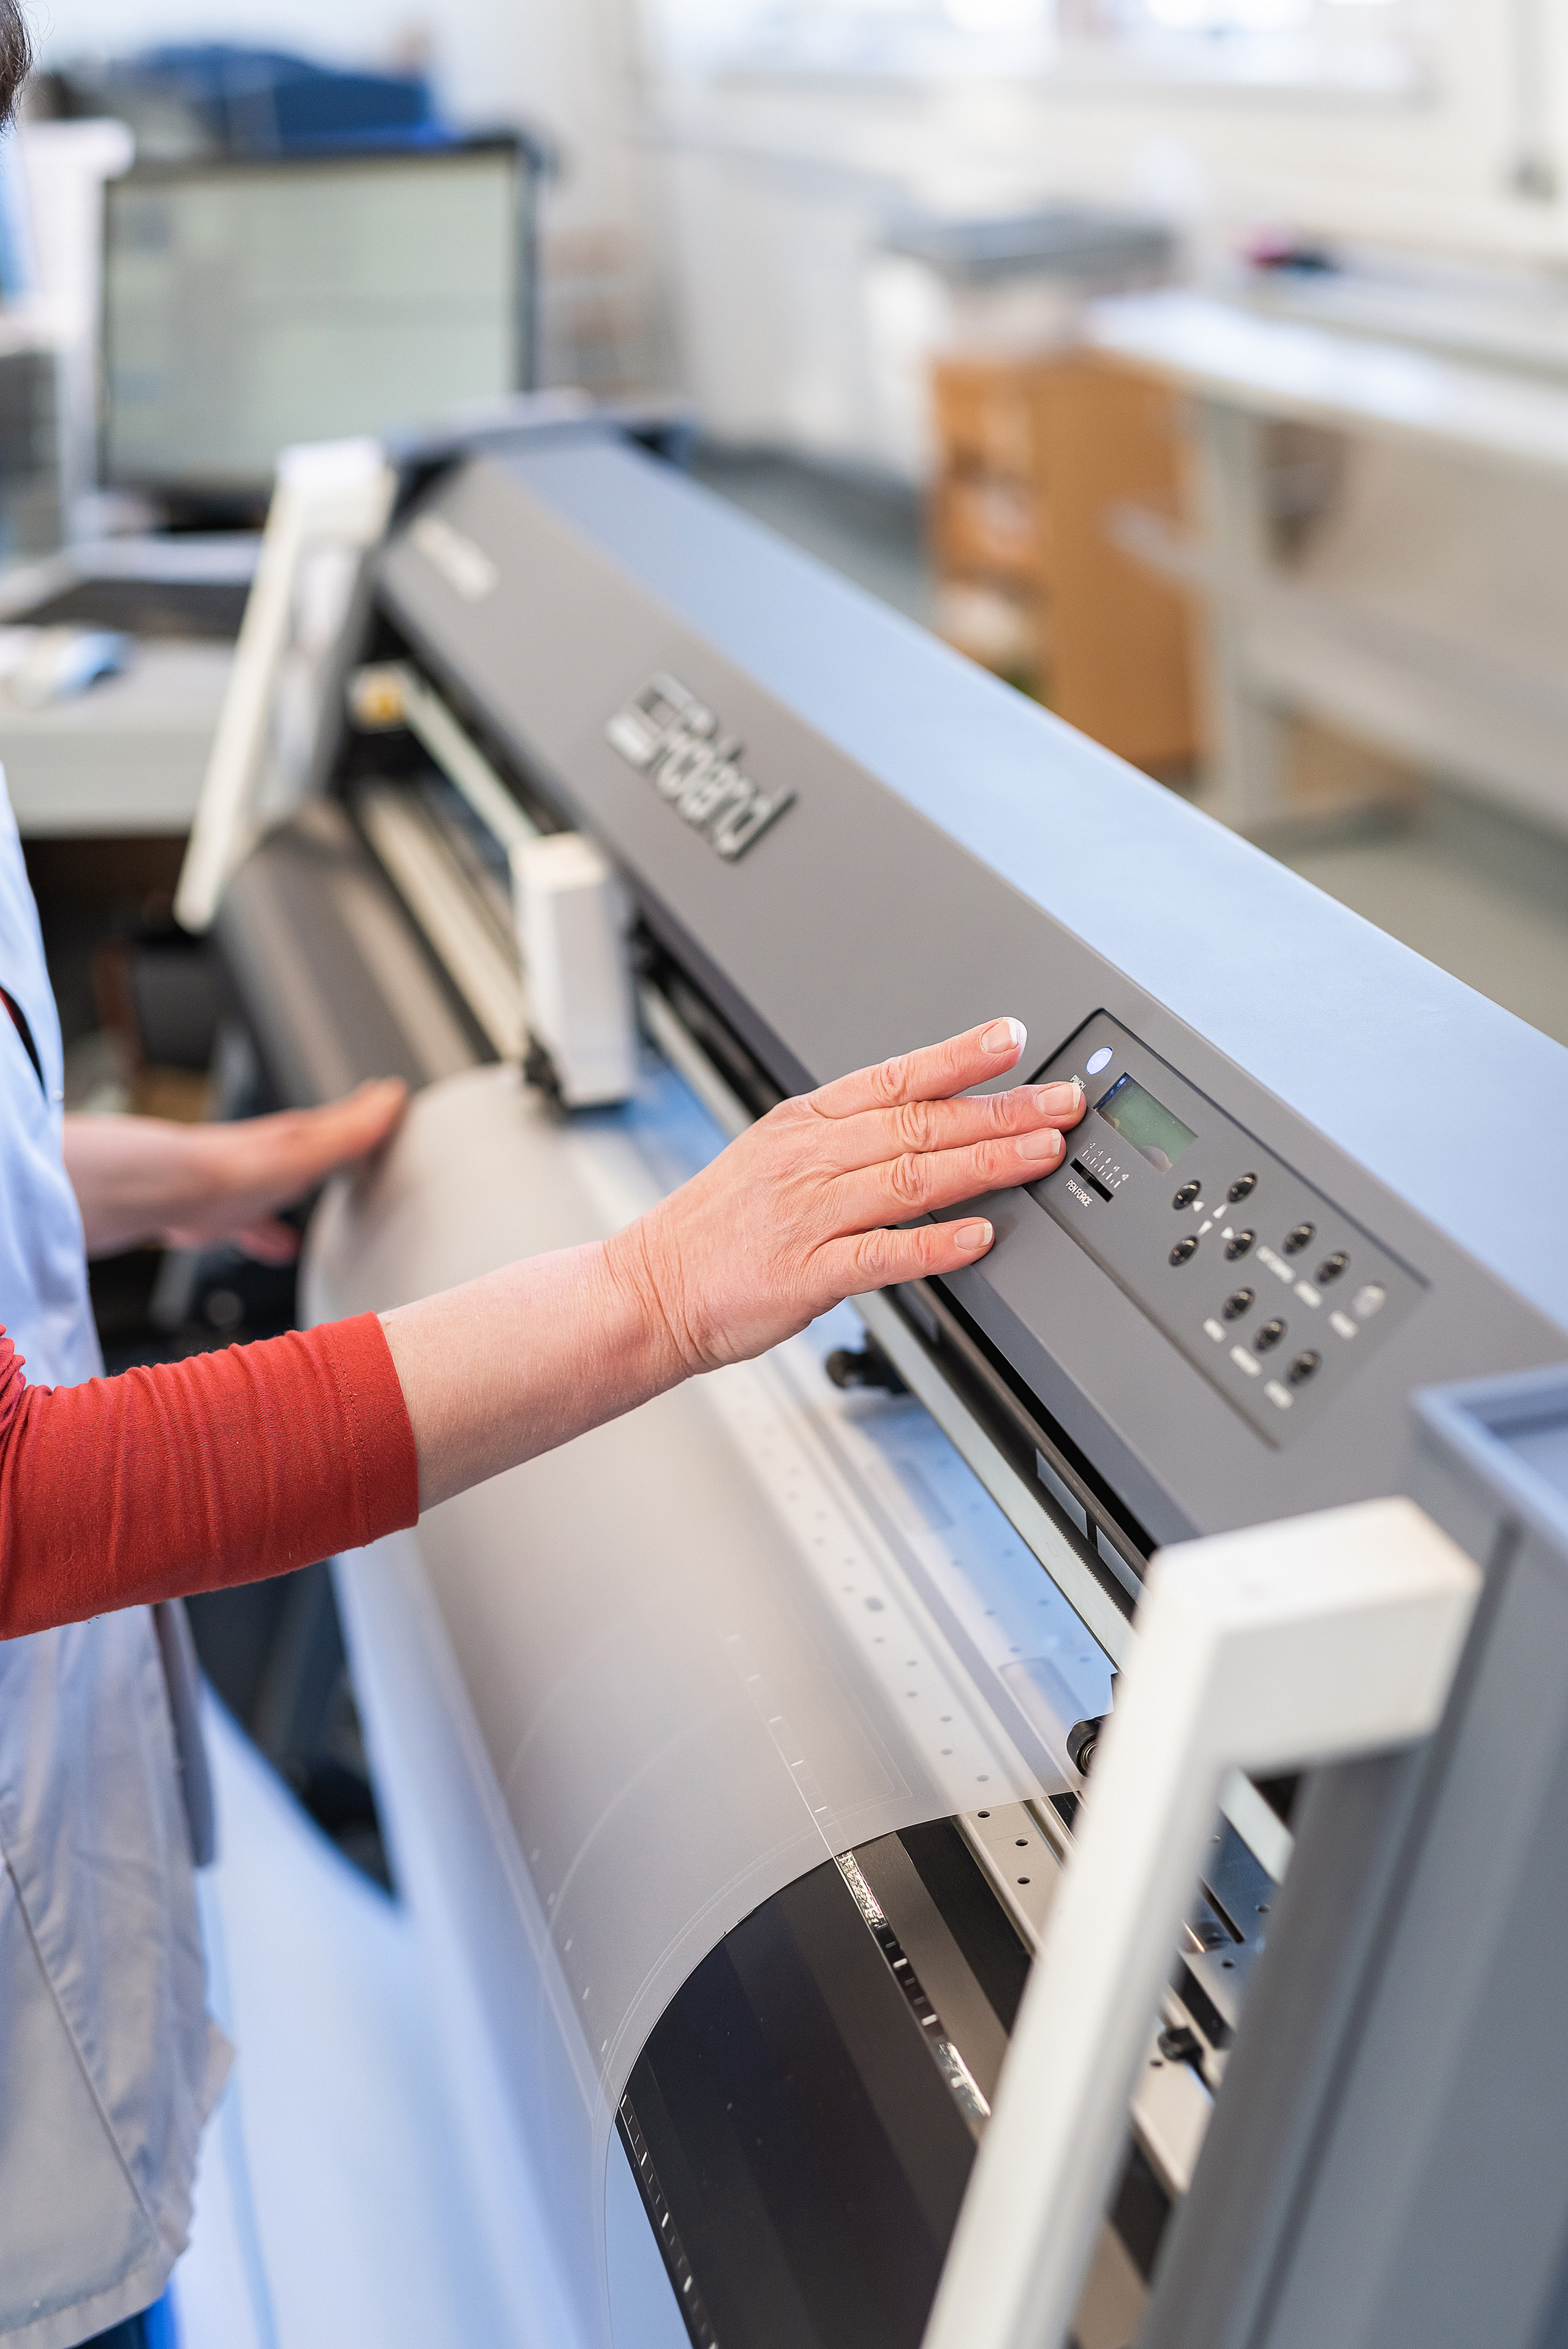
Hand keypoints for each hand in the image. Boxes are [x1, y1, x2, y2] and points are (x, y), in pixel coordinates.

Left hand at [63, 1078, 408, 1260]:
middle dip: (340, 1146)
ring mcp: (250, 1184)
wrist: (176, 1191)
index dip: (372, 1109)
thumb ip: (353, 1128)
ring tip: (326, 1198)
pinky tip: (280, 1249)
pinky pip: (258, 1223)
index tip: (392, 1099)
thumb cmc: (240, 1168)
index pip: (347, 1118)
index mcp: (301, 1138)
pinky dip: (271, 1234)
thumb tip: (390, 1098)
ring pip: (287, 1183)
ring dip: (305, 1187)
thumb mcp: (312, 1146)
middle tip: (364, 1143)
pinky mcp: (227, 1215)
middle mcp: (275, 1156)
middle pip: (318, 1148)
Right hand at [609, 1016, 1085, 1375]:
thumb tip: (928, 1118)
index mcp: (803, 1123)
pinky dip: (934, 1245)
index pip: (892, 1075)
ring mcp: (806, 1215)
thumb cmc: (716, 1229)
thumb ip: (847, 1137)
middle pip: (919, 1123)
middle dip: (1000, 1109)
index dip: (957, 1055)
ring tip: (1041, 1154)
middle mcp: (808, 1159)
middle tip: (1061, 1103)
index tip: (1013, 1039)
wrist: (648, 1289)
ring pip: (911, 1178)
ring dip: (985, 1163)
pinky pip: (881, 1254)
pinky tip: (978, 1237)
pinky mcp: (804, 1274)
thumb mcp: (775, 1156)